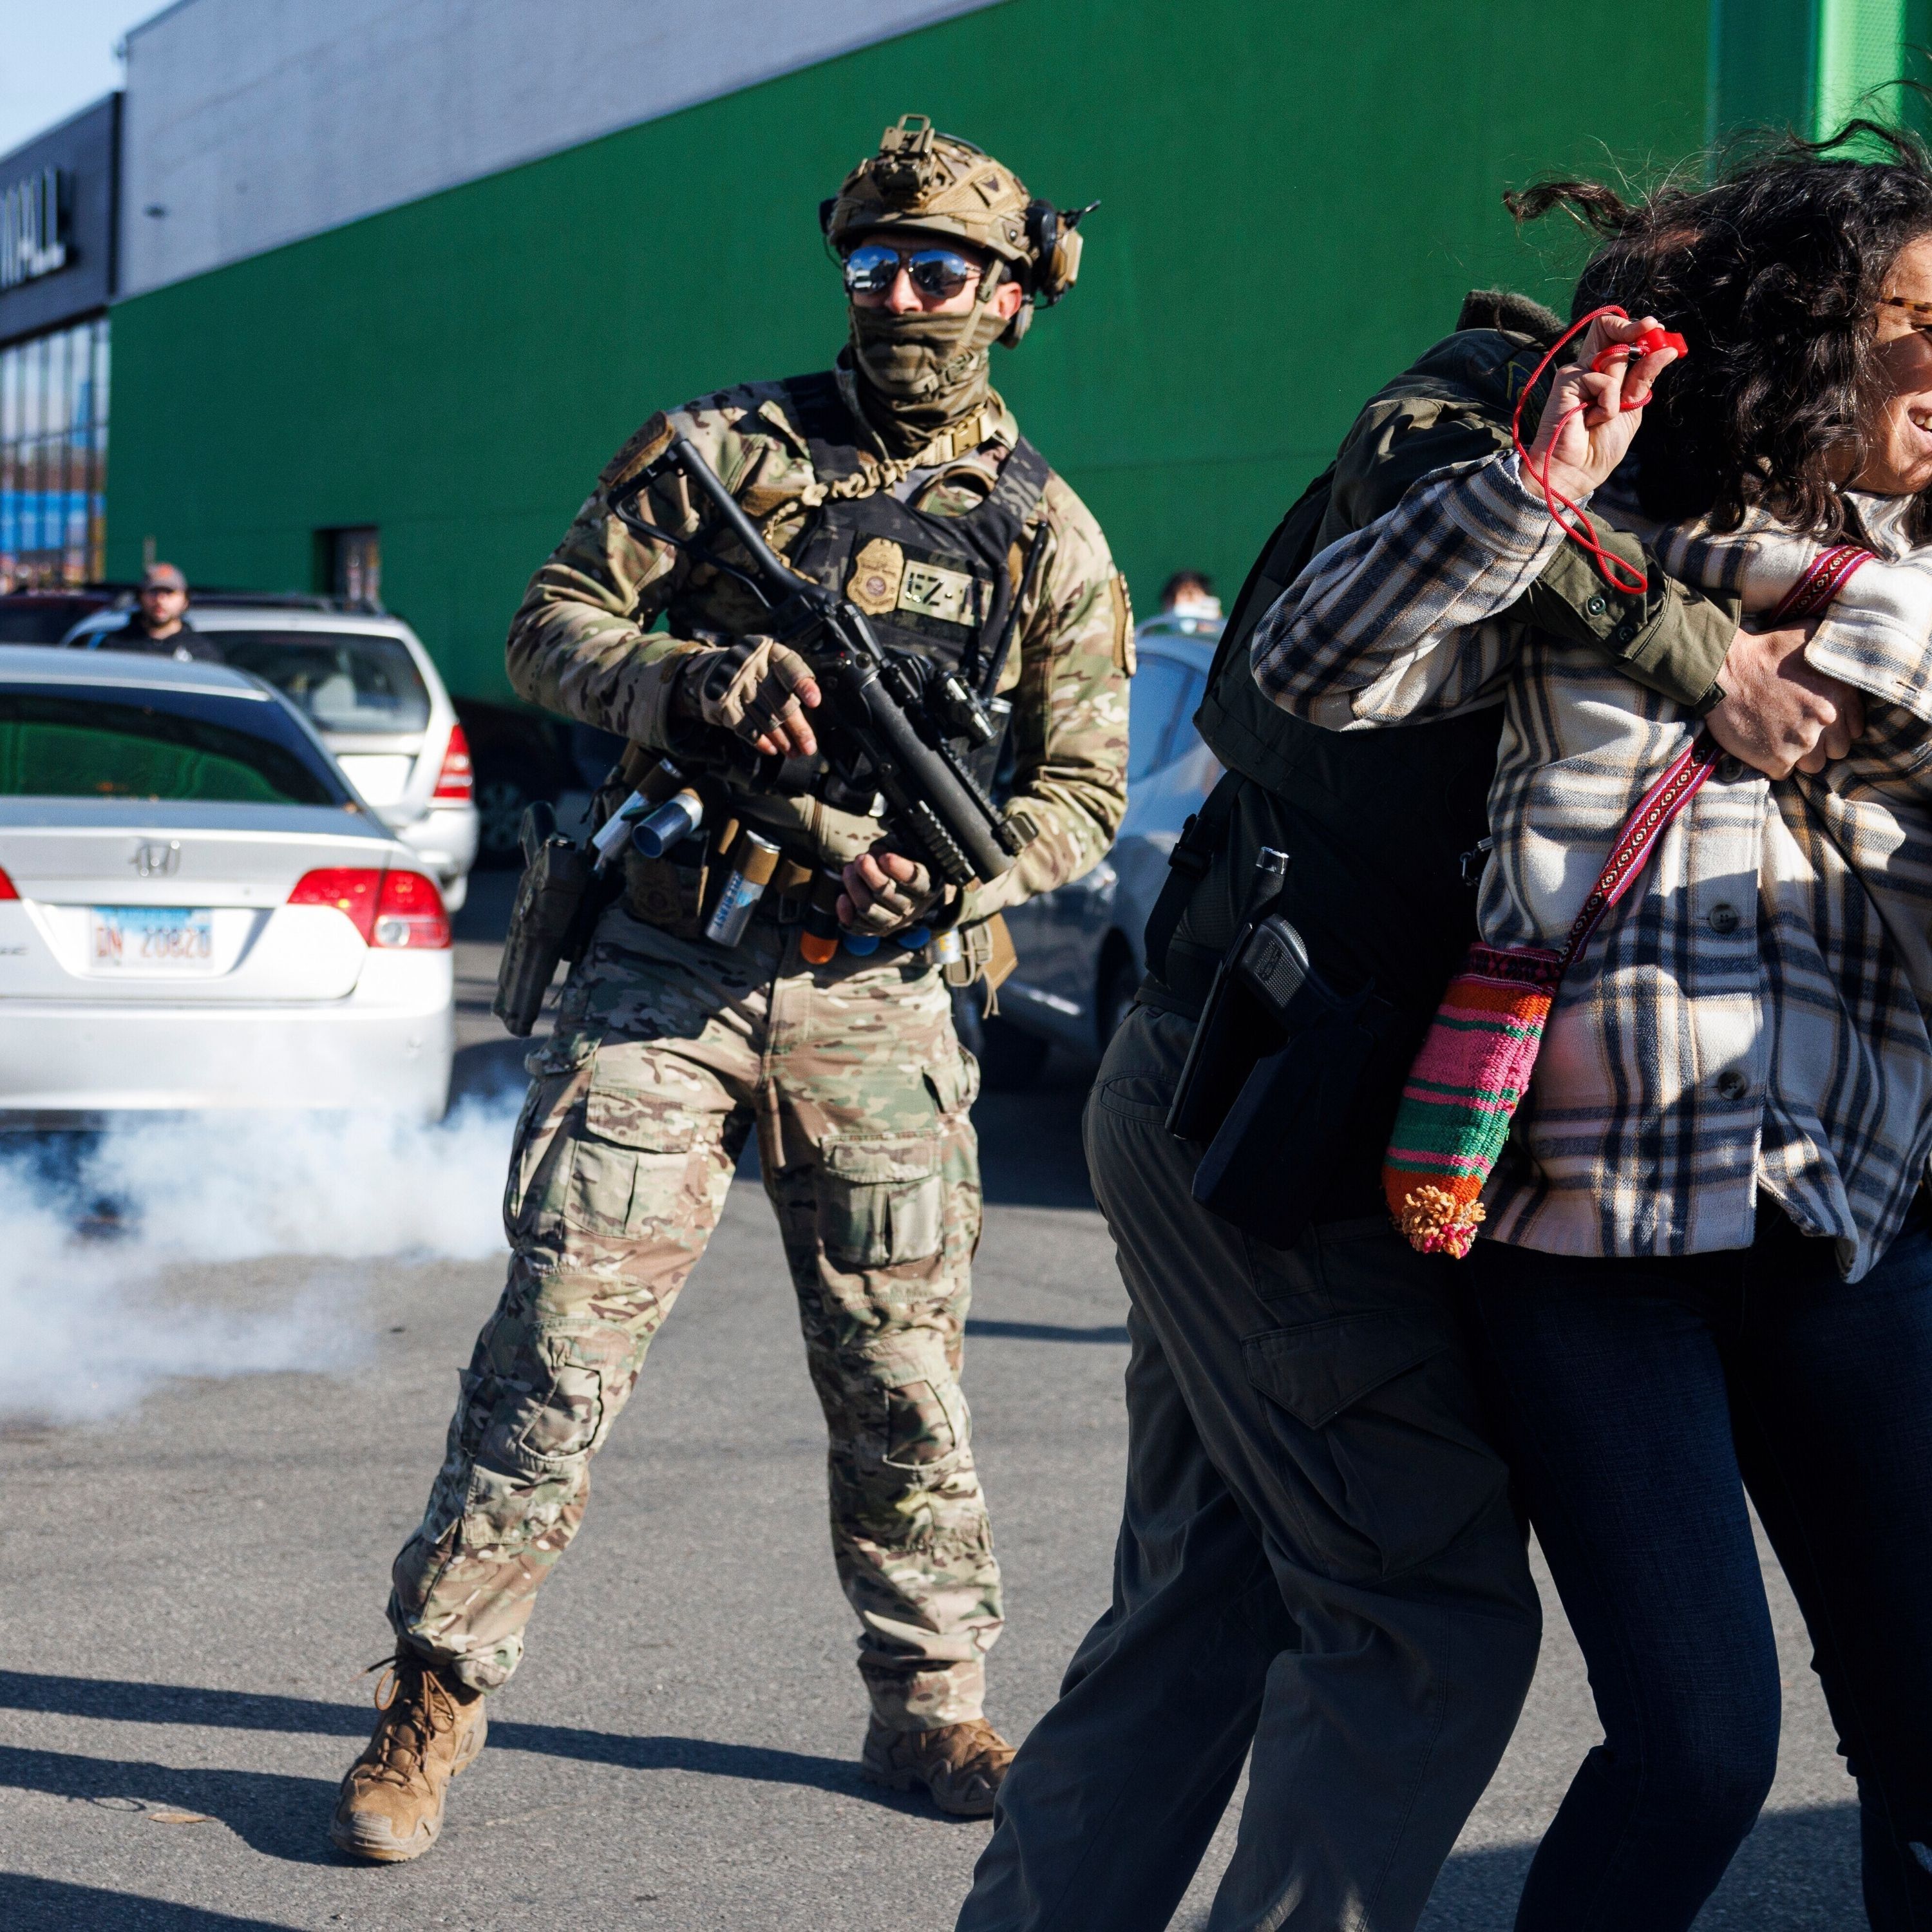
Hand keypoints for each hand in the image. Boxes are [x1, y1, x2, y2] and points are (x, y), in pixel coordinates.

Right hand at [683, 637, 820, 757]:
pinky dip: (759, 739)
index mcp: (769, 651)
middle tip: (809, 747)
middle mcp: (751, 665)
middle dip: (797, 727)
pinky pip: (744, 725)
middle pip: (779, 700)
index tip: (815, 703)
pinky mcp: (722, 701)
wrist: (711, 669)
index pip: (790, 667)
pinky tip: (772, 749)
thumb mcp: (771, 661)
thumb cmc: (754, 669)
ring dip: (781, 739)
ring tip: (794, 753)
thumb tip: (813, 710)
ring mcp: (734, 683)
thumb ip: (791, 678)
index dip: (803, 685)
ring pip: (764, 717)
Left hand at [838, 844, 949, 936]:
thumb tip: (875, 852)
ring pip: (870, 910)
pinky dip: (847, 913)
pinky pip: (858, 926)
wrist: (902, 892)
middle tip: (860, 858)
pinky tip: (842, 897)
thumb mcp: (905, 850)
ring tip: (848, 869)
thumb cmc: (901, 864)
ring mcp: (892, 921)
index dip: (900, 870)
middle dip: (870, 875)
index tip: (885, 857)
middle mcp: (910, 908)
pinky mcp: (875, 929)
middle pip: (888, 895)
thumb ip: (894, 847)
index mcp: (925, 886)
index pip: (915, 881)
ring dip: (855, 889)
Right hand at [1525, 313, 1682, 501]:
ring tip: (1605, 415)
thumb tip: (1667, 349)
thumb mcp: (1632, 406)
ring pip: (1612, 355)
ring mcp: (1577, 373)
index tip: (1656, 327)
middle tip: (1651, 327)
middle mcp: (1589, 368)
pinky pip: (1601, 380)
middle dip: (1634, 327)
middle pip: (1608, 328)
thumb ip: (1643, 376)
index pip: (1617, 336)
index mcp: (1605, 373)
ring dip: (1621, 387)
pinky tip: (1591, 421)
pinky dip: (1606, 403)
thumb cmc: (1601, 446)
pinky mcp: (1566, 381)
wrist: (1577, 471)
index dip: (1636, 327)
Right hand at [1704, 621, 1864, 778]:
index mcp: (1840, 693)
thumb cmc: (1763, 650)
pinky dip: (1773, 763)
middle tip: (1797, 731)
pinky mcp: (1776, 759)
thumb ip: (1834, 648)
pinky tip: (1763, 745)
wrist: (1721, 669)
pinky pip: (1784, 773)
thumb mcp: (1809, 635)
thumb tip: (1854, 645)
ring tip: (1781, 740)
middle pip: (1836, 750)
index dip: (1836, 727)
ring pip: (1813, 765)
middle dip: (1820, 744)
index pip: (1854, 728)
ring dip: (1799, 756)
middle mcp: (1826, 720)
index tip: (1818, 722)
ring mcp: (1801, 742)